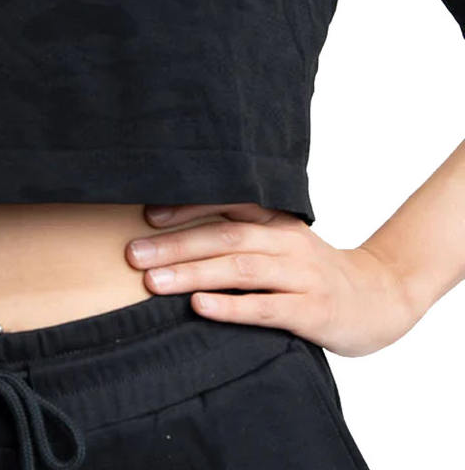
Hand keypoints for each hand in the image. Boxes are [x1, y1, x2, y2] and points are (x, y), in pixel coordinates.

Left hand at [125, 202, 421, 356]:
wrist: (380, 299)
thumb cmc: (311, 271)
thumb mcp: (278, 244)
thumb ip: (238, 237)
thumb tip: (167, 236)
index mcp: (275, 220)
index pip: (227, 204)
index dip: (187, 208)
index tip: (147, 216)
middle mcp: (287, 241)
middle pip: (225, 237)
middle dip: (175, 245)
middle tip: (134, 254)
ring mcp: (301, 275)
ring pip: (241, 269)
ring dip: (193, 273)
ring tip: (153, 282)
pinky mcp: (312, 311)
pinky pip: (266, 307)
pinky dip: (230, 306)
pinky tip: (200, 307)